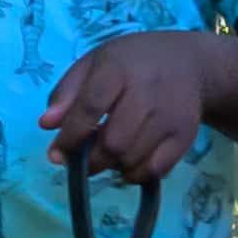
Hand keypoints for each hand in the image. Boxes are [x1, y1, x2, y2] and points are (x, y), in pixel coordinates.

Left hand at [42, 30, 229, 185]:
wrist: (191, 63)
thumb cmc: (133, 63)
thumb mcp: (95, 63)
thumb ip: (66, 92)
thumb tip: (46, 125)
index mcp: (119, 68)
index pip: (90, 108)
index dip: (70, 136)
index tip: (56, 155)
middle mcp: (148, 91)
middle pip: (113, 143)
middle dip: (91, 160)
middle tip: (84, 158)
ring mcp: (170, 116)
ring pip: (132, 160)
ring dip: (112, 166)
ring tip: (109, 152)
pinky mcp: (185, 136)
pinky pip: (154, 170)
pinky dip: (134, 174)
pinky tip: (129, 160)